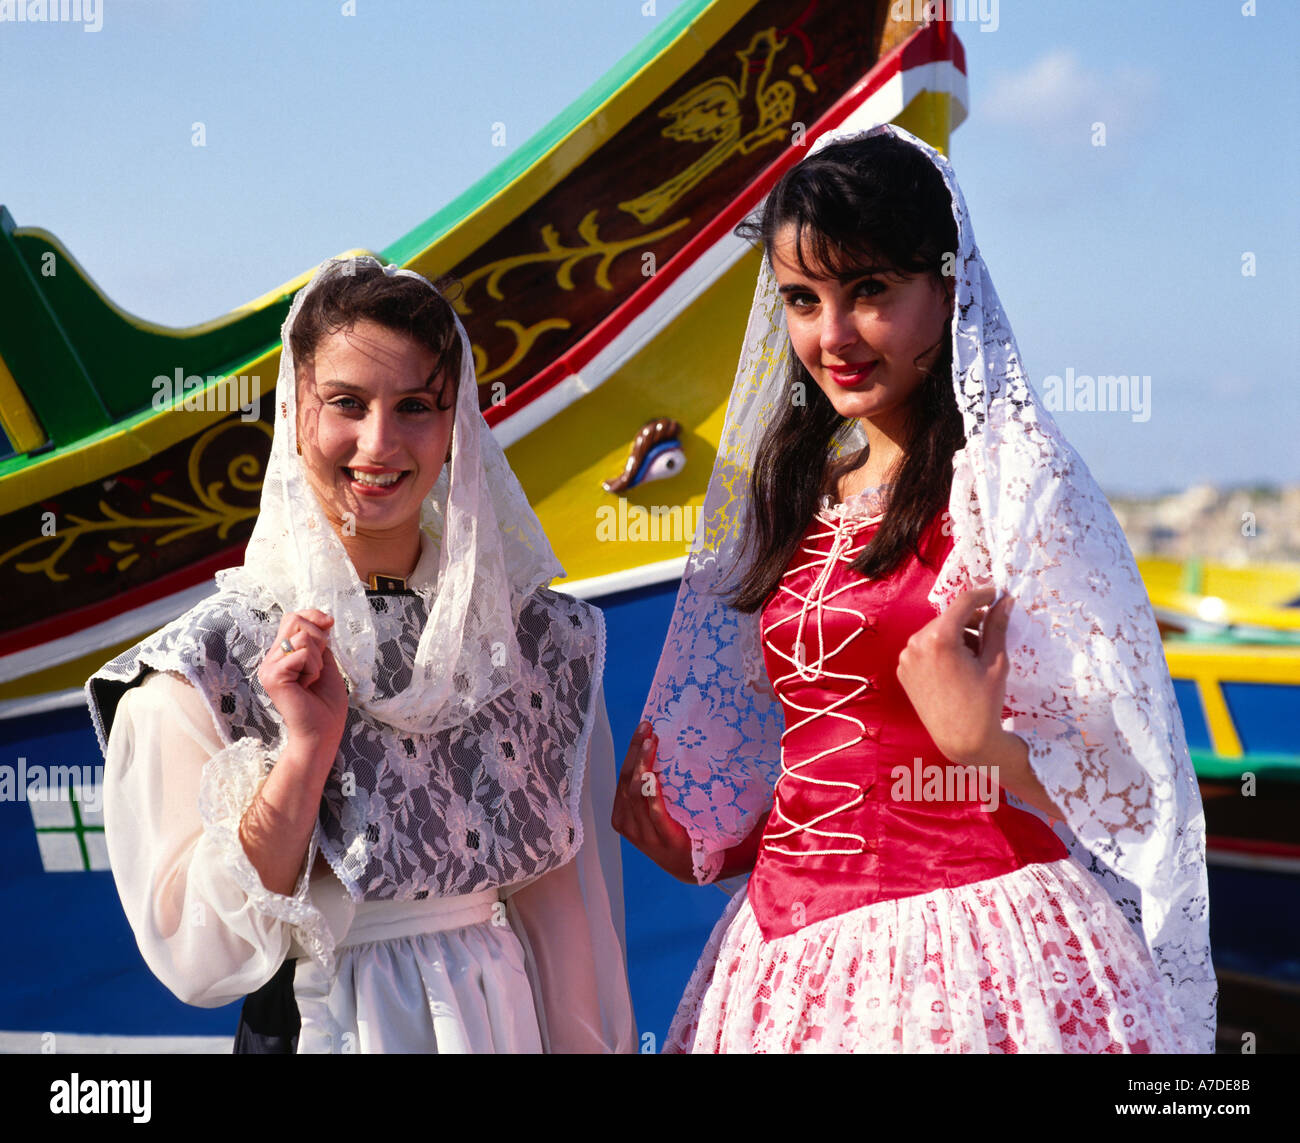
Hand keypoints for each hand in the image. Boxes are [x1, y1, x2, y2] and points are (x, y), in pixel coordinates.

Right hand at [258, 609, 348, 758]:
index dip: (313, 615)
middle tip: (318, 666)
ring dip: (318, 658)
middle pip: (295, 620)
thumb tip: (323, 618)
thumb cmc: (325, 702)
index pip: (292, 617)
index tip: (329, 624)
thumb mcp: (326, 662)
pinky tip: (308, 685)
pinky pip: (303, 653)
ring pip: (303, 636)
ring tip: (312, 679)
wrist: (323, 731)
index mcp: (282, 654)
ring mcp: (269, 667)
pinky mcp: (273, 676)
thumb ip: (319, 641)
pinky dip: (314, 668)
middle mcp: (271, 659)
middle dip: (319, 638)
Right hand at [610, 722, 695, 882]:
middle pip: (627, 781)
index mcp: (622, 816)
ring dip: (643, 764)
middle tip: (647, 728)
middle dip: (635, 752)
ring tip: (651, 742)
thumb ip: (649, 790)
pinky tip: (654, 775)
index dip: (631, 752)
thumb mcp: (654, 811)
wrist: (691, 867)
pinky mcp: (664, 839)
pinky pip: (654, 811)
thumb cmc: (673, 832)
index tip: (643, 729)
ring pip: (636, 793)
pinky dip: (652, 792)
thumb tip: (656, 747)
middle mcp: (628, 825)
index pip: (622, 778)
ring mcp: (644, 834)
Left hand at [896, 587, 1010, 765]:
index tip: (997, 593)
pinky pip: (925, 649)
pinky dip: (941, 651)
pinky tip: (956, 669)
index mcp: (940, 638)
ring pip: (936, 632)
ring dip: (956, 636)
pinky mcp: (903, 669)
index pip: (963, 602)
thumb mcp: (995, 662)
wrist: (961, 740)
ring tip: (974, 659)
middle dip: (971, 622)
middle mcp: (916, 643)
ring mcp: (906, 657)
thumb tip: (1005, 601)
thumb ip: (997, 627)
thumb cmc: (984, 703)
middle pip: (949, 618)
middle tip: (990, 637)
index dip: (982, 594)